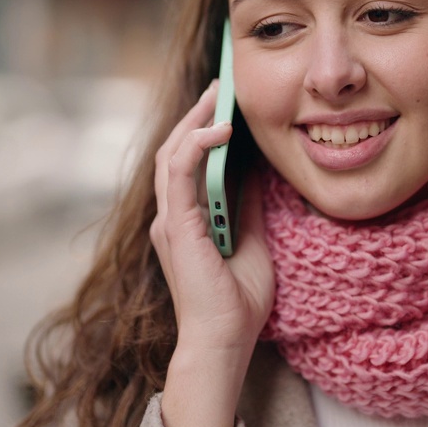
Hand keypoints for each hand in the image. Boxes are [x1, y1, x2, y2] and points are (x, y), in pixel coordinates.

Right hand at [151, 81, 273, 426]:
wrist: (226, 341)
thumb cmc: (238, 301)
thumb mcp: (252, 239)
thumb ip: (248, 204)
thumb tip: (258, 169)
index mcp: (185, 220)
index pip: (187, 163)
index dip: (201, 129)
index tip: (224, 103)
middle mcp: (171, 217)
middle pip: (174, 151)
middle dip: (196, 114)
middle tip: (220, 85)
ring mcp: (169, 221)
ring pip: (171, 154)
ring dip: (194, 121)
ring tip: (218, 95)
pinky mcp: (176, 226)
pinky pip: (180, 174)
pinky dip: (197, 146)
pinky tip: (220, 129)